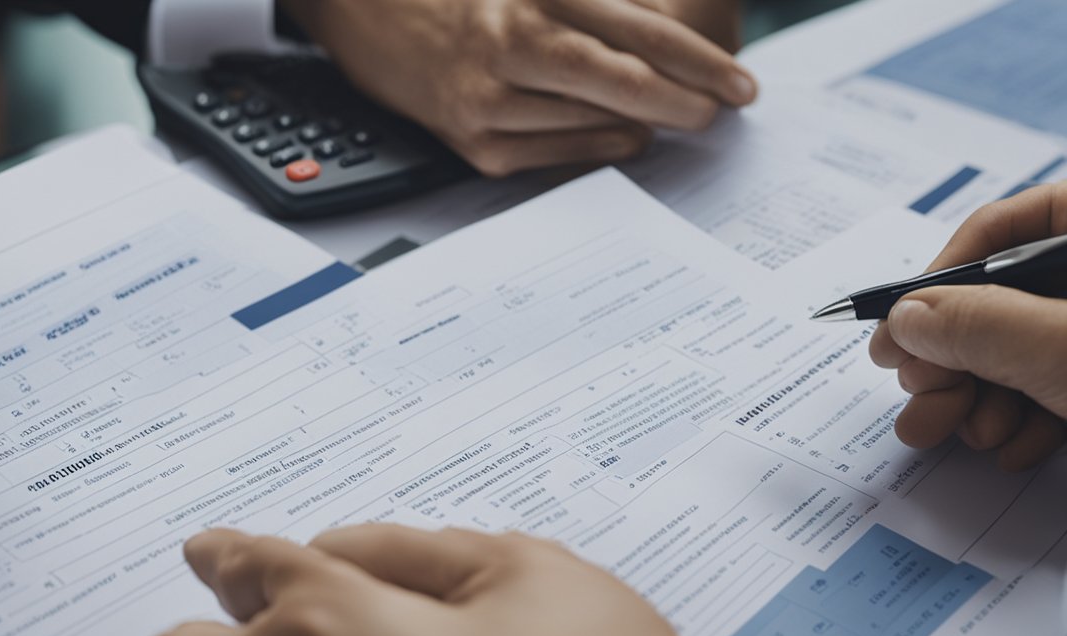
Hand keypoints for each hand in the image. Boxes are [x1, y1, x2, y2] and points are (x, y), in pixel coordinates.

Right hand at [277, 0, 756, 175]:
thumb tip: (663, 28)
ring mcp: (487, 98)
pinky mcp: (469, 140)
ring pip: (592, 124)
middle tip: (721, 111)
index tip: (740, 84)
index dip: (700, 63)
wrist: (360, 9)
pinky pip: (552, 155)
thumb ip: (596, 1)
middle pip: (624, 83)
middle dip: (688, 102)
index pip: (640, 32)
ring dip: (644, 125)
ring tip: (674, 118)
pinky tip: (624, 137)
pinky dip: (597, 147)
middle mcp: (511, 42)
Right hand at [870, 183, 1066, 470]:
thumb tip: (906, 318)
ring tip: (968, 434)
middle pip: (1001, 299)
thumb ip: (978, 325)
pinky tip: (1012, 447)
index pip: (1004, 226)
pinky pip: (1053, 389)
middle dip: (954, 358)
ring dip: (979, 400)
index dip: (944, 275)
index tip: (904, 328)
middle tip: (925, 393)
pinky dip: (1024, 421)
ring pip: (1018, 352)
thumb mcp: (1062, 346)